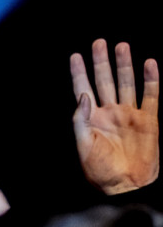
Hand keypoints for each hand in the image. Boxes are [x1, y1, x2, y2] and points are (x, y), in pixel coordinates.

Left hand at [70, 39, 159, 194]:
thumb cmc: (99, 169)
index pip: (83, 90)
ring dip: (124, 65)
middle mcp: (110, 112)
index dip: (79, 73)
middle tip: (99, 42)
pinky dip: (151, 79)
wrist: (125, 184)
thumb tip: (83, 95)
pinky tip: (149, 63)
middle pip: (105, 81)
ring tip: (121, 46)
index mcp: (92, 119)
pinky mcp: (148, 119)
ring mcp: (129, 114)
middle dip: (101, 62)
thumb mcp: (83, 145)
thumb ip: (80, 120)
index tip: (75, 56)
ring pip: (126, 83)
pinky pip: (151, 95)